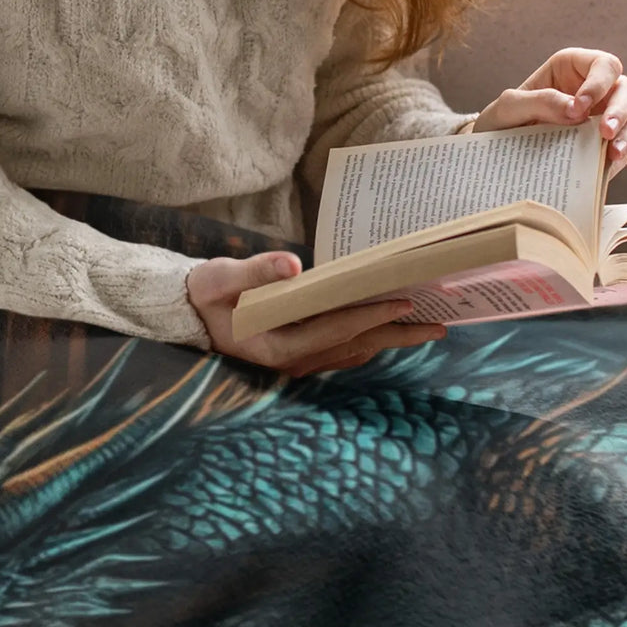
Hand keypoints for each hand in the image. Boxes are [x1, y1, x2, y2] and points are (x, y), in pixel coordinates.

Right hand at [185, 252, 446, 376]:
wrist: (187, 313)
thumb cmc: (204, 293)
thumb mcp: (221, 278)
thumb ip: (255, 272)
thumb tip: (292, 265)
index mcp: (277, 345)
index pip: (334, 329)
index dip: (370, 315)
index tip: (404, 301)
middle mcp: (293, 360)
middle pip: (355, 346)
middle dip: (397, 336)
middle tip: (439, 326)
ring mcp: (298, 361)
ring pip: (353, 352)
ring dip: (389, 340)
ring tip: (425, 328)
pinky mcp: (299, 354)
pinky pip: (343, 349)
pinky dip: (370, 338)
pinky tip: (388, 330)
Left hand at [471, 47, 626, 179]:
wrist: (496, 156)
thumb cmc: (501, 121)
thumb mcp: (508, 107)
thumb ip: (538, 101)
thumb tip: (576, 111)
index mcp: (573, 69)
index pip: (604, 65)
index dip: (599, 83)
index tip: (579, 107)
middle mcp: (596, 90)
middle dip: (621, 110)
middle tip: (605, 132)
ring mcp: (605, 118)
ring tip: (614, 152)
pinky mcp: (607, 147)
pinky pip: (625, 149)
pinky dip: (618, 157)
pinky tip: (604, 167)